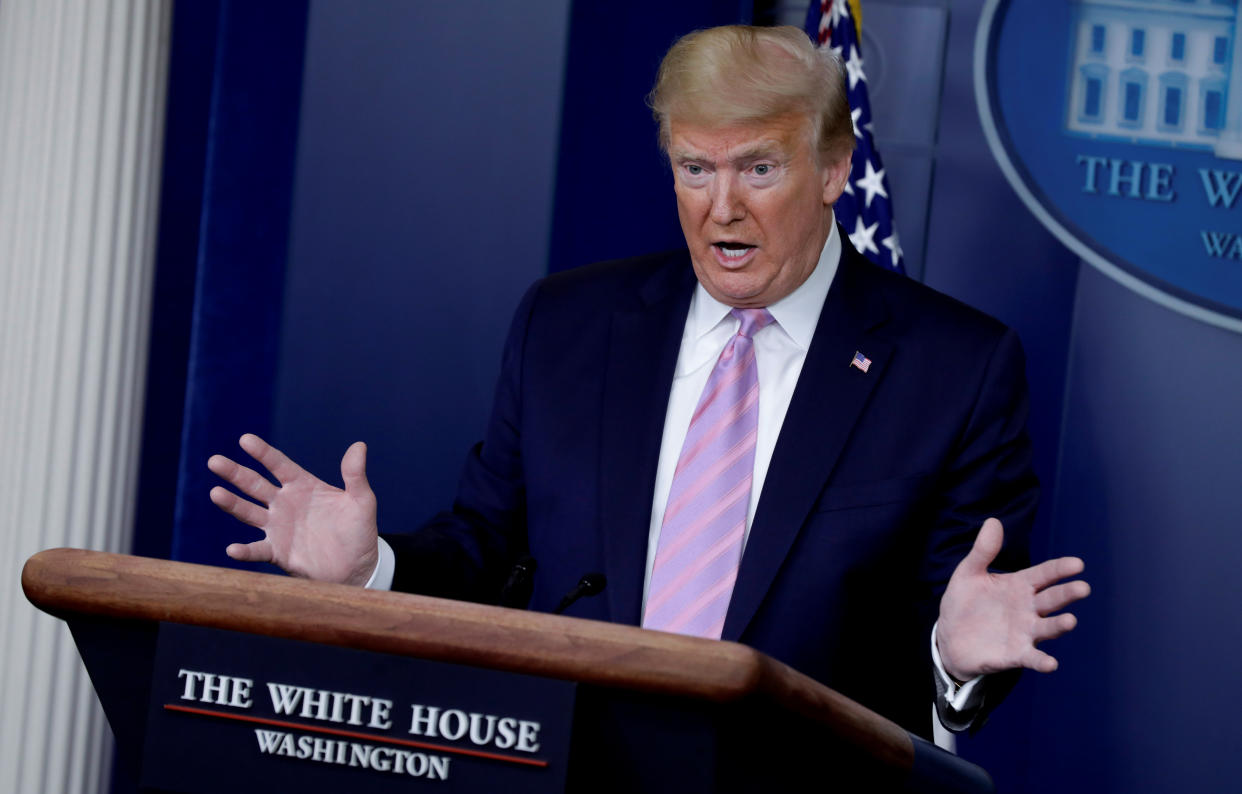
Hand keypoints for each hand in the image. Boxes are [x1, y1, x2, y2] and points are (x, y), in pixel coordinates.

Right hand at [208, 434, 378, 585]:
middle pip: (255, 485)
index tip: (245, 439)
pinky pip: (257, 550)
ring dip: (232, 504)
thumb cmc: (359, 532)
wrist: (358, 568)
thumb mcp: (362, 501)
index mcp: (303, 486)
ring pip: (249, 513)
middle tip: (214, 461)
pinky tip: (232, 549)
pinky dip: (245, 550)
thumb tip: (359, 445)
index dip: (263, 453)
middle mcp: (285, 503)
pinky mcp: (278, 552)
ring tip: (215, 493)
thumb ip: (355, 475)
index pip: (278, 465)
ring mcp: (278, 527)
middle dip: (235, 473)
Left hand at [937, 517, 1089, 679]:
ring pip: (1047, 628)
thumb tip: (993, 521)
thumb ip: (983, 551)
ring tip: (1070, 621)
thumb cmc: (964, 602)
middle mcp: (1028, 609)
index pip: (1044, 574)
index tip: (1077, 564)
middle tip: (1082, 588)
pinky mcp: (1015, 655)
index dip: (1060, 569)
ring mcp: (1024, 632)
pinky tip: (1051, 663)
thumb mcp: (968, 573)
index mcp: (1019, 586)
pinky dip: (1042, 661)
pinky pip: (1032, 658)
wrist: (949, 637)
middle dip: (1067, 594)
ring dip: (1059, 625)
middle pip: (1052, 599)